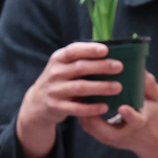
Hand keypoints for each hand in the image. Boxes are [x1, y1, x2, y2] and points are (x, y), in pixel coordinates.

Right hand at [16, 43, 122, 157]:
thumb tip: (111, 54)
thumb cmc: (60, 81)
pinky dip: (92, 108)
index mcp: (58, 59)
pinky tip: (105, 107)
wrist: (37, 103)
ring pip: (80, 87)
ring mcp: (54, 90)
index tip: (106, 50)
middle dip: (101, 67)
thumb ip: (80, 60)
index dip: (89, 49)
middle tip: (119, 67)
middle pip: (80, 68)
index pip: (73, 51)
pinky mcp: (56, 107)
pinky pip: (76, 108)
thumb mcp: (63, 67)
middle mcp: (54, 73)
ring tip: (118, 87)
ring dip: (101, 87)